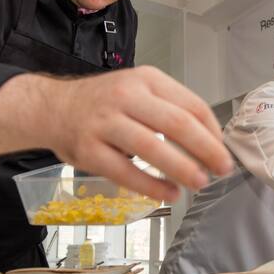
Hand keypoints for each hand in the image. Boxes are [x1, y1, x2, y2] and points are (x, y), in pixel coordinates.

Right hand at [44, 66, 233, 201]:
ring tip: (199, 182)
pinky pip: (125, 171)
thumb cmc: (102, 102)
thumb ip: (169, 107)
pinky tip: (168, 193)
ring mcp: (105, 123)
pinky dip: (151, 186)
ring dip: (182, 168)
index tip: (223, 150)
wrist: (51, 107)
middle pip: (177, 124)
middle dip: (206, 149)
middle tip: (222, 168)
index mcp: (146, 79)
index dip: (213, 131)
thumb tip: (209, 139)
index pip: (191, 104)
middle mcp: (126, 96)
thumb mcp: (138, 89)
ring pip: (152, 147)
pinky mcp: (89, 150)